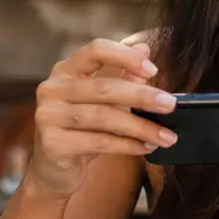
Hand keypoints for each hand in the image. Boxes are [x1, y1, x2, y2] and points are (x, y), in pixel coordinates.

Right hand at [28, 32, 177, 199]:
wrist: (55, 169)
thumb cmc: (82, 129)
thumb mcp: (103, 101)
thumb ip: (122, 75)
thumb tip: (144, 49)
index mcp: (66, 70)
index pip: (95, 50)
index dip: (125, 57)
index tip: (153, 70)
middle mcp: (52, 89)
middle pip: (104, 88)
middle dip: (142, 97)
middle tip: (170, 106)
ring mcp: (48, 116)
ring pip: (104, 117)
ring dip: (140, 127)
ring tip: (166, 136)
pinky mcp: (52, 143)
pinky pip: (99, 142)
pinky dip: (127, 145)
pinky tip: (146, 147)